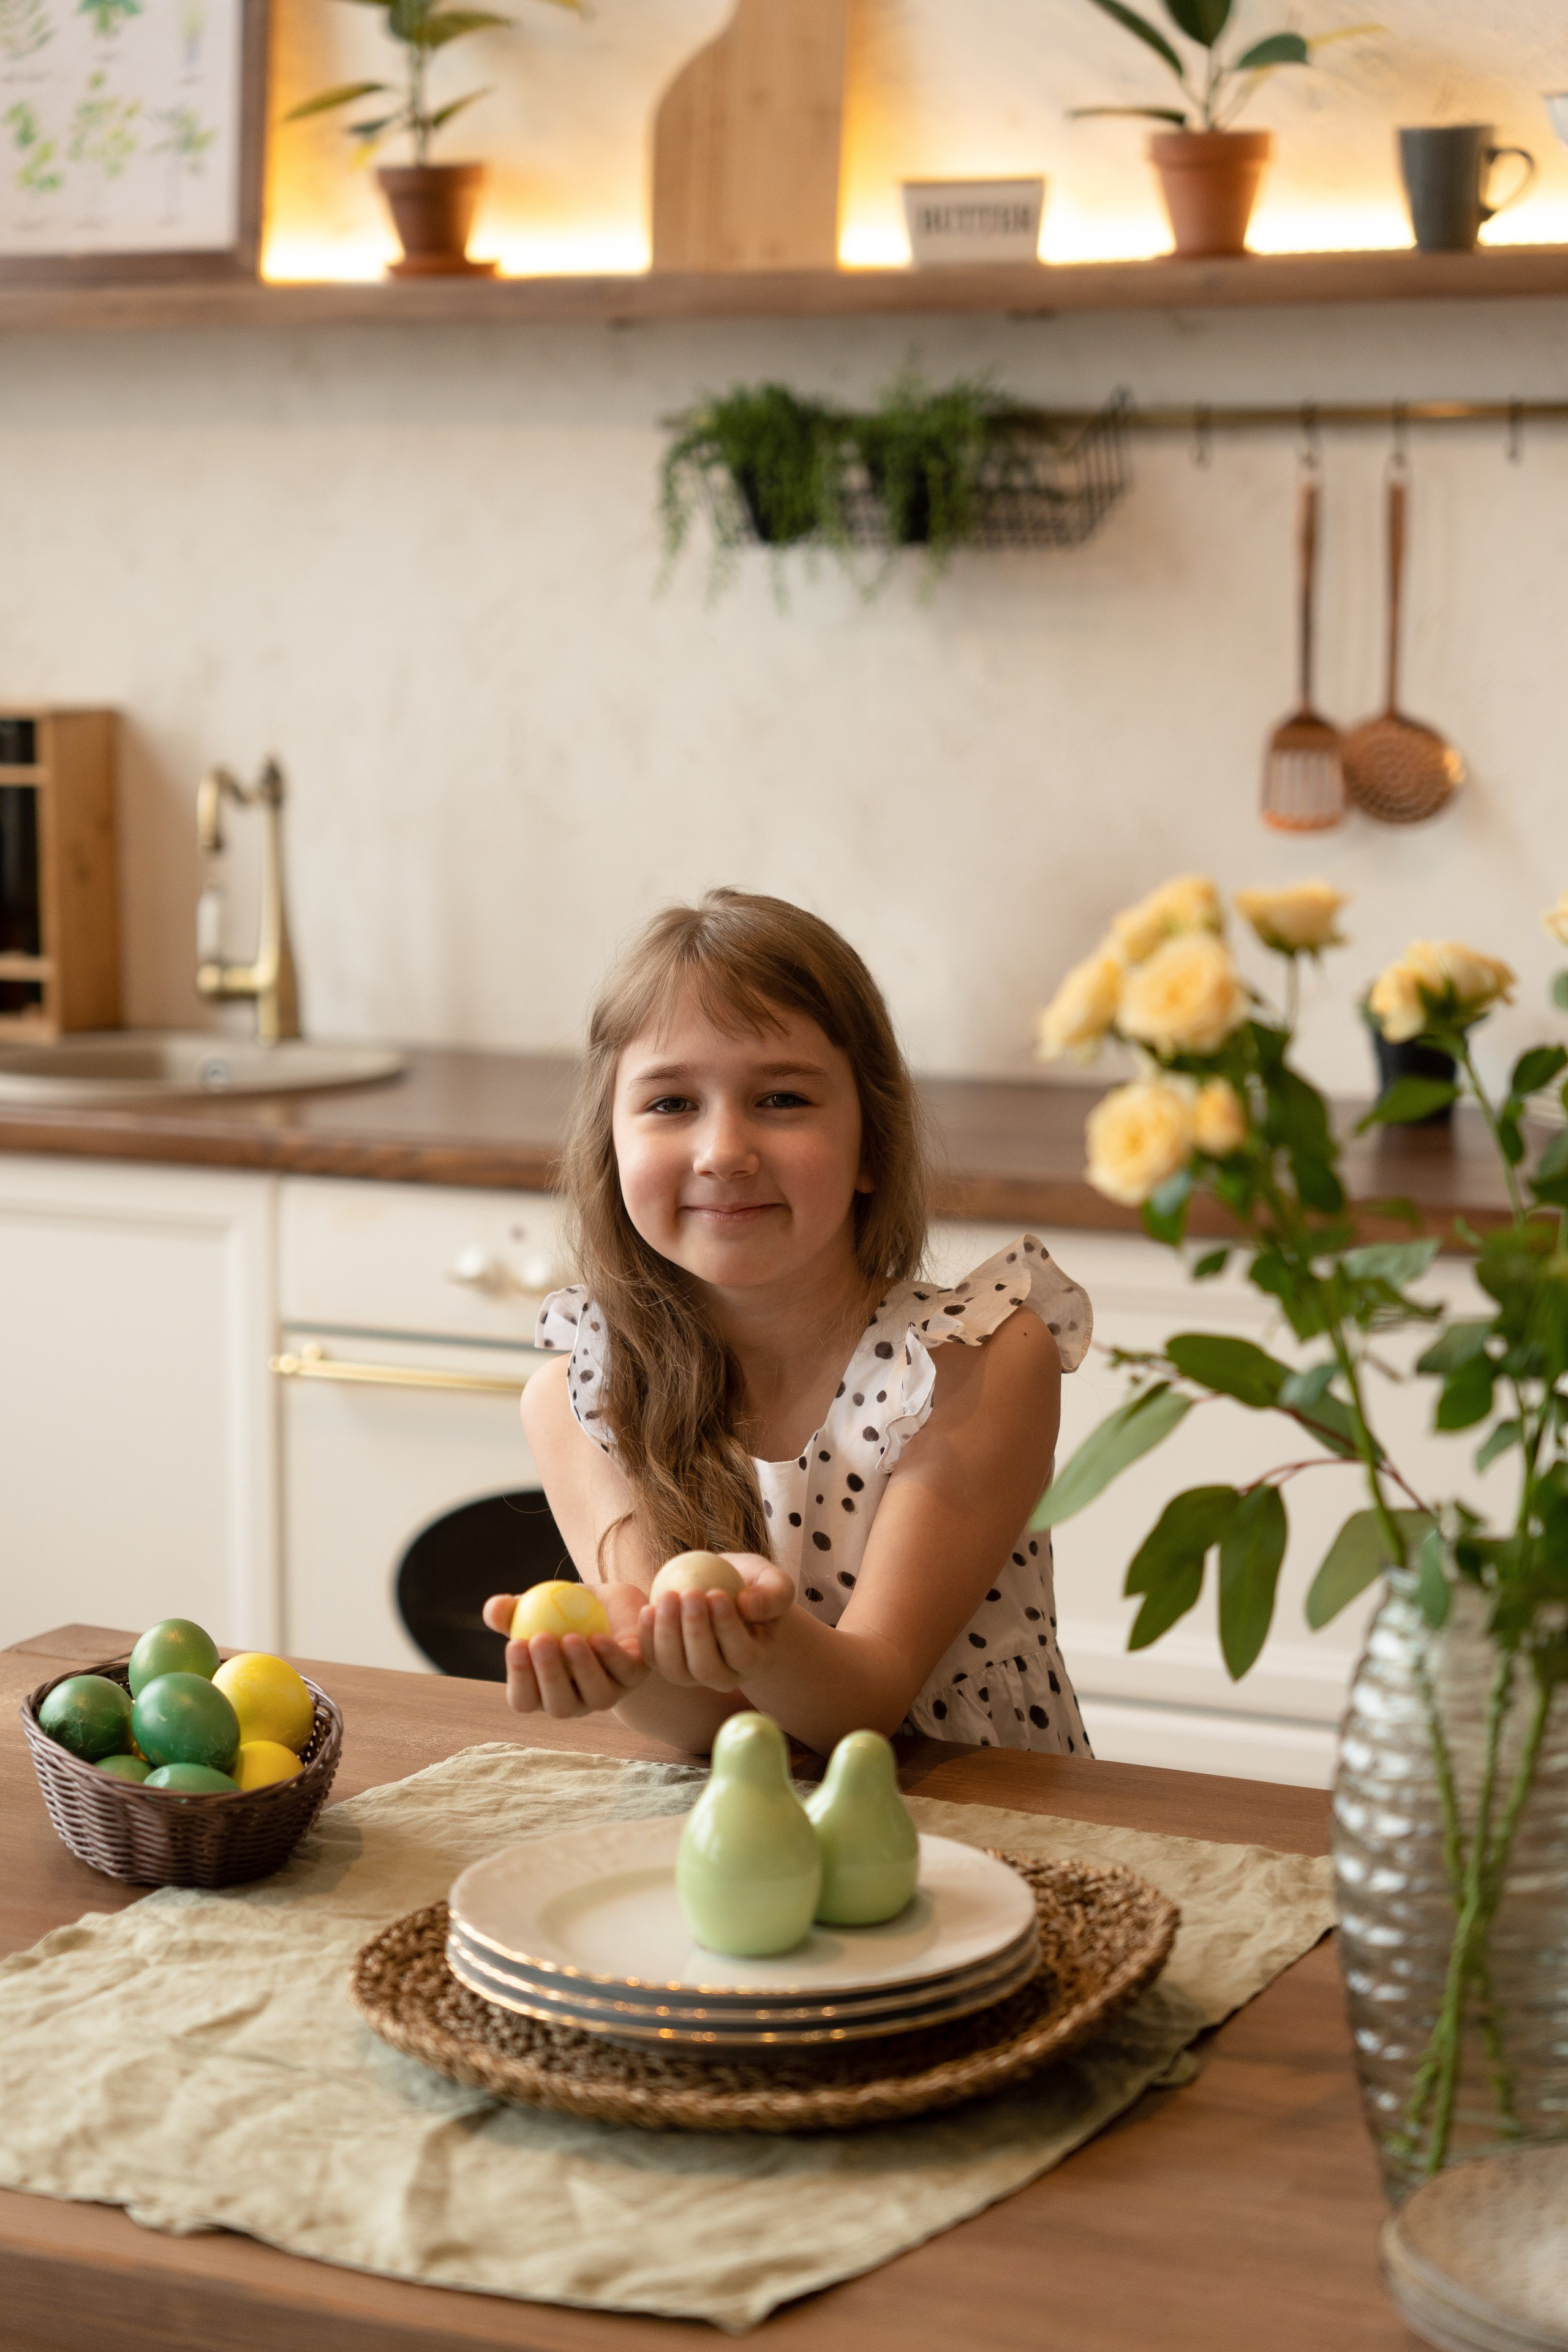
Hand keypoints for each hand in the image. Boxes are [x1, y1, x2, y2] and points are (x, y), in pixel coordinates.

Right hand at [481, 1585, 650, 1718]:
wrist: (609, 1602)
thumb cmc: (562, 1611)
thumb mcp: (535, 1606)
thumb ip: (511, 1610)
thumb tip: (494, 1610)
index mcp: (543, 1691)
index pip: (525, 1700)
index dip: (518, 1678)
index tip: (515, 1643)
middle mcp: (575, 1700)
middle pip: (559, 1705)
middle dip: (548, 1676)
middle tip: (540, 1639)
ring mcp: (607, 1692)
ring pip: (596, 1696)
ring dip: (582, 1669)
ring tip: (570, 1637)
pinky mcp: (634, 1675)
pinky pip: (625, 1672)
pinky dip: (612, 1656)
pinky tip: (599, 1636)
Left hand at [637, 1554, 793, 1691]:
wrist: (726, 1590)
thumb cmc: (755, 1586)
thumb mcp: (774, 1583)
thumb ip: (772, 1595)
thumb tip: (746, 1606)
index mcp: (757, 1661)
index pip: (741, 1655)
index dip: (727, 1628)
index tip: (715, 1593)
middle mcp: (726, 1677)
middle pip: (706, 1668)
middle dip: (696, 1632)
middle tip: (690, 1592)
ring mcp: (694, 1676)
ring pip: (676, 1670)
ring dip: (668, 1634)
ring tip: (668, 1596)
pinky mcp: (670, 1665)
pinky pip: (654, 1661)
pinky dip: (648, 1637)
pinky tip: (648, 1608)